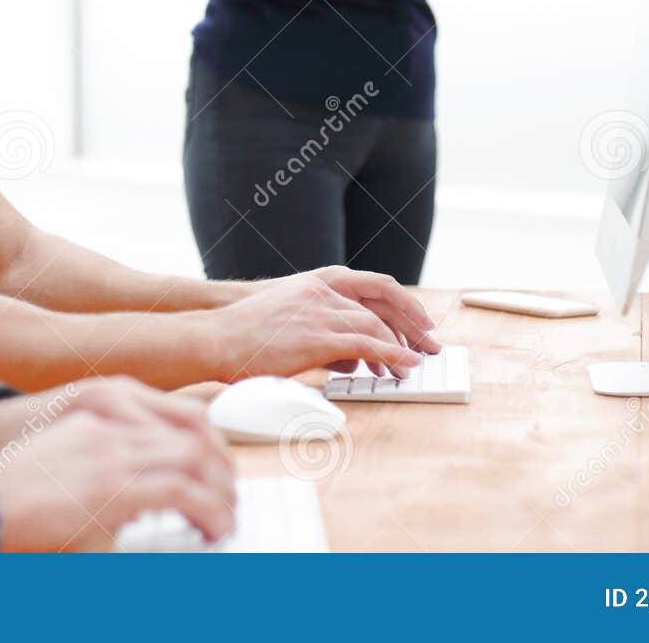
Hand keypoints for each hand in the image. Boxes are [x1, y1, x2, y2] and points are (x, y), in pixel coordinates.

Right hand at [0, 382, 236, 551]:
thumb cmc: (14, 487)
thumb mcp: (69, 460)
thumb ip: (108, 468)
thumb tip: (140, 499)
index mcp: (105, 407)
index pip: (180, 412)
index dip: (212, 442)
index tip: (223, 472)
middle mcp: (114, 418)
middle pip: (196, 430)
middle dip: (224, 467)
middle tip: (231, 499)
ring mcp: (114, 448)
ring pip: (194, 458)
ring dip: (220, 490)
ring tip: (226, 519)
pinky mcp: (111, 482)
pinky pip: (179, 489)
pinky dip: (206, 509)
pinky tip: (211, 528)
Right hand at [207, 270, 429, 381]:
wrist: (217, 337)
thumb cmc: (248, 332)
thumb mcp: (292, 316)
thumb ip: (326, 328)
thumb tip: (354, 356)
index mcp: (318, 281)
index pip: (376, 284)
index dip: (405, 303)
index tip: (422, 321)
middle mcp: (323, 291)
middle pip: (383, 304)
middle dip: (412, 326)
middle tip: (431, 345)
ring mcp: (320, 312)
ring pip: (376, 324)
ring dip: (401, 346)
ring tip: (414, 365)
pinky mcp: (316, 337)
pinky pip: (366, 344)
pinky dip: (390, 355)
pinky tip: (402, 366)